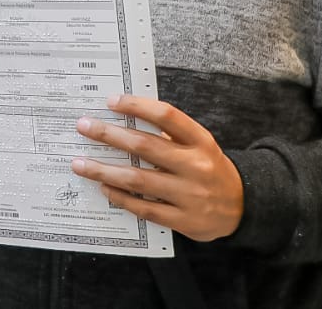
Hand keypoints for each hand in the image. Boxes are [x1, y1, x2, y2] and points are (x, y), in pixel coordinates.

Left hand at [73, 95, 243, 241]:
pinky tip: (103, 188)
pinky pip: (145, 207)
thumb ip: (170, 134)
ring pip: (139, 179)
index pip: (166, 115)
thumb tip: (124, 120)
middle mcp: (196, 165)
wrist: (242, 206)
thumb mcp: (199, 145)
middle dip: (109, 135)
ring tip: (80, 163)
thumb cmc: (209, 168)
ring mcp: (190, 194)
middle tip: (84, 127)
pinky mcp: (183, 220)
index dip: (137, 106)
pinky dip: (121, 197)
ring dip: (104, 170)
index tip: (111, 101)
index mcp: (200, 140)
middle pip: (146, 146)